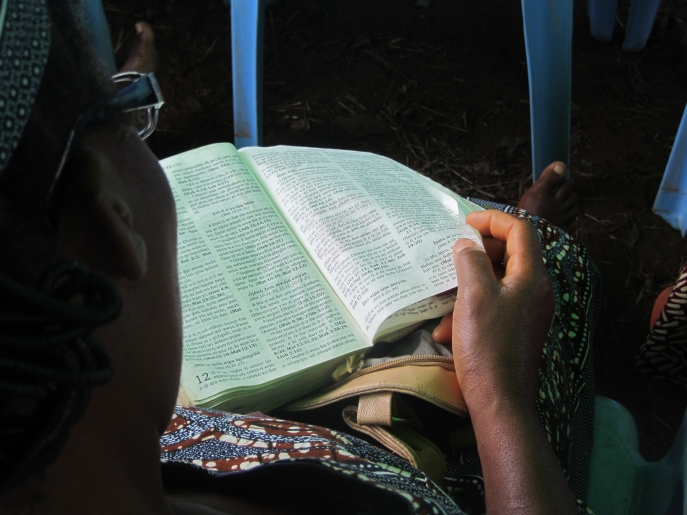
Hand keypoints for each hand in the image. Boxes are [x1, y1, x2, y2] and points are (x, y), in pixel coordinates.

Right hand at [433, 210, 553, 411]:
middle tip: (455, 254)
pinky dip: (472, 308)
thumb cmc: (487, 346)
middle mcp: (536, 291)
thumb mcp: (474, 296)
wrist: (500, 401)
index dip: (493, 220)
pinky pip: (494, 305)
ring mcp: (528, 311)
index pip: (520, 231)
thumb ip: (471, 262)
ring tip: (446, 299)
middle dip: (479, 252)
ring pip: (498, 281)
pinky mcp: (517, 329)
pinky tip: (449, 329)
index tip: (466, 222)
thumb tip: (467, 245)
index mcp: (532, 278)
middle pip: (511, 253)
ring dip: (470, 284)